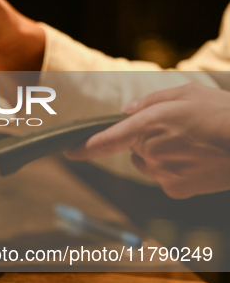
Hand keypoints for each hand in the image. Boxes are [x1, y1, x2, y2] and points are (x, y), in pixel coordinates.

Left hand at [65, 83, 229, 198]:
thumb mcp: (186, 93)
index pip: (106, 141)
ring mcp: (161, 174)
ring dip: (160, 155)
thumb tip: (126, 111)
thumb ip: (150, 102)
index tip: (69, 151)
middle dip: (148, 140)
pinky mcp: (174, 189)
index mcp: (147, 126)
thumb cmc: (221, 113)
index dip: (84, 148)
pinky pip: (164, 178)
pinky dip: (175, 170)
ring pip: (148, 164)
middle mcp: (150, 152)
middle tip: (180, 131)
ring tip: (192, 144)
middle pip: (134, 148)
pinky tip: (197, 160)